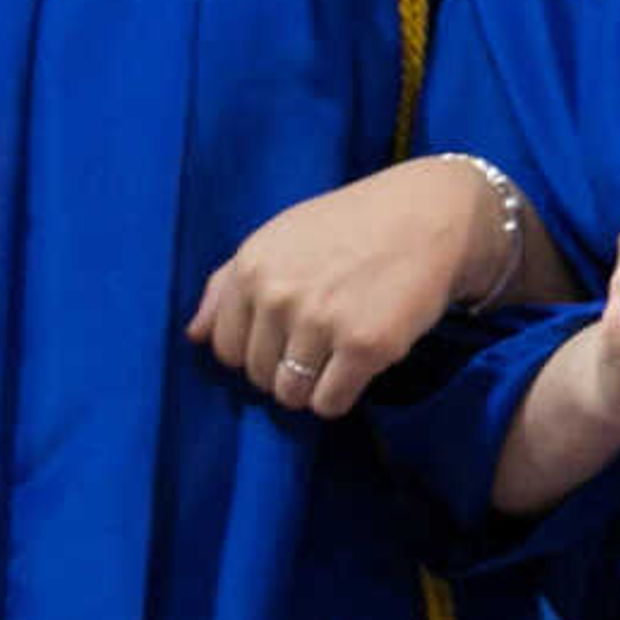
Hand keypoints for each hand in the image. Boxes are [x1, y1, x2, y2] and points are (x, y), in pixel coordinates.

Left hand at [192, 157, 498, 417]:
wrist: (426, 216)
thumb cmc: (347, 228)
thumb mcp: (277, 238)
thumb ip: (227, 285)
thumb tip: (193, 335)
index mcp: (251, 268)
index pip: (225, 349)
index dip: (254, 350)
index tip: (283, 336)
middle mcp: (278, 295)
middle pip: (257, 376)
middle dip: (284, 369)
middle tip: (318, 342)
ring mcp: (321, 322)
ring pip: (291, 395)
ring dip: (312, 387)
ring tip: (336, 356)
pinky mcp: (364, 346)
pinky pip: (329, 404)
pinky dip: (341, 396)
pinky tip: (358, 365)